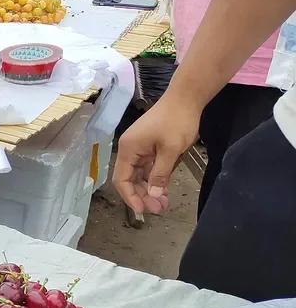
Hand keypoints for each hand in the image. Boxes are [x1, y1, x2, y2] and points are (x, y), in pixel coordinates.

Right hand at [113, 96, 199, 214]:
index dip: (130, 196)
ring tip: (163, 203)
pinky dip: (155, 180)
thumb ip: (160, 175)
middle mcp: (130, 150)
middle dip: (142, 196)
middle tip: (158, 209)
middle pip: (130, 180)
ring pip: (140, 176)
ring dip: (150, 190)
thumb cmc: (177, 120)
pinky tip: (164, 191)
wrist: (186, 97)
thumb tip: (153, 196)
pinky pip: (149, 169)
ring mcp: (140, 149)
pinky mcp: (149, 148)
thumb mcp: (170, 150)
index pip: (122, 179)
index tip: (143, 210)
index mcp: (129, 149)